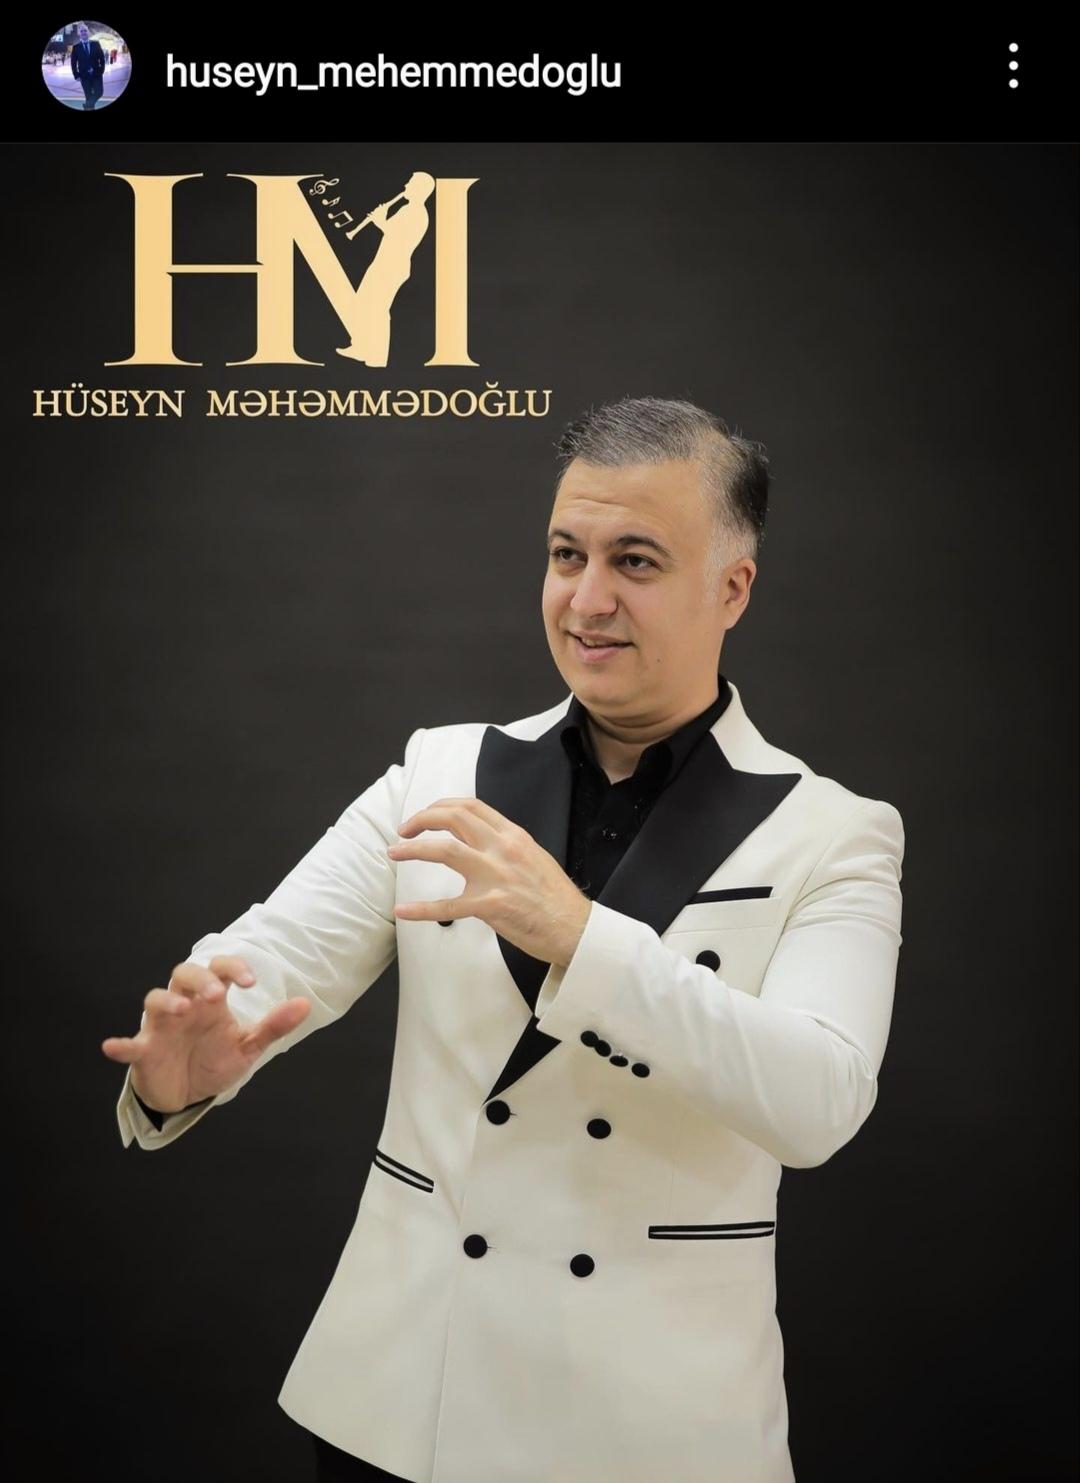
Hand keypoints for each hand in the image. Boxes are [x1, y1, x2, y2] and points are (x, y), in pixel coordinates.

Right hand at [101, 956, 310, 1112]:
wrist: (188, 1094)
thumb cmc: (213, 1060)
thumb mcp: (247, 1046)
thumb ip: (273, 1026)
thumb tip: (304, 1004)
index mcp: (211, 1001)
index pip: (219, 970)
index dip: (233, 968)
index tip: (250, 983)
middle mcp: (185, 1006)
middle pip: (183, 973)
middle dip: (199, 979)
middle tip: (217, 995)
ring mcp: (162, 1027)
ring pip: (155, 999)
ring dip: (167, 1001)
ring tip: (182, 1010)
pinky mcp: (144, 1052)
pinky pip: (129, 1045)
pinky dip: (120, 1045)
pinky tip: (113, 1046)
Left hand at [387, 799, 591, 966]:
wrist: (575, 928)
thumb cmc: (554, 898)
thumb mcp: (533, 857)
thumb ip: (505, 845)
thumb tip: (478, 840)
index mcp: (513, 836)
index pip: (470, 806)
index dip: (441, 806)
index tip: (426, 816)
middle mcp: (503, 849)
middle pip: (453, 818)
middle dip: (421, 819)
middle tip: (404, 830)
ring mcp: (496, 877)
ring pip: (444, 850)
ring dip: (413, 849)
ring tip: (394, 852)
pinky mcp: (491, 906)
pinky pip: (448, 906)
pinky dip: (421, 909)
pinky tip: (403, 911)